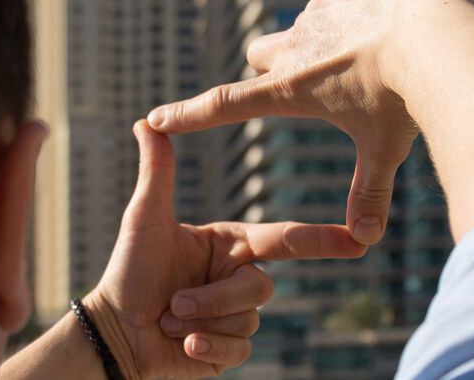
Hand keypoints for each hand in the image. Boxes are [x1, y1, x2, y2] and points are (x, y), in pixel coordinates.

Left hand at [83, 121, 365, 378]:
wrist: (115, 331)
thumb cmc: (128, 270)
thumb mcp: (145, 218)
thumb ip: (157, 172)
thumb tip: (146, 121)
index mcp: (230, 244)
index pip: (282, 239)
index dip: (321, 240)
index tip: (359, 238)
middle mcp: (237, 277)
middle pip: (260, 287)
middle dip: (214, 298)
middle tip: (174, 302)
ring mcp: (234, 315)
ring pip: (248, 320)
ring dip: (202, 322)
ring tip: (169, 319)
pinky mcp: (228, 350)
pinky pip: (238, 351)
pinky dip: (207, 349)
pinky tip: (181, 345)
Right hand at [146, 0, 447, 244]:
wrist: (436, 32)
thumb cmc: (406, 96)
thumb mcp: (385, 150)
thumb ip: (371, 193)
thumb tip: (366, 241)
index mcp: (292, 89)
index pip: (224, 105)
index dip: (188, 114)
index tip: (155, 117)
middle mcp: (294, 47)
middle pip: (260, 55)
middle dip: (276, 66)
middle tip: (319, 77)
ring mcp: (317, 9)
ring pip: (311, 24)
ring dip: (333, 36)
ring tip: (379, 48)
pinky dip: (364, 5)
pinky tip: (392, 17)